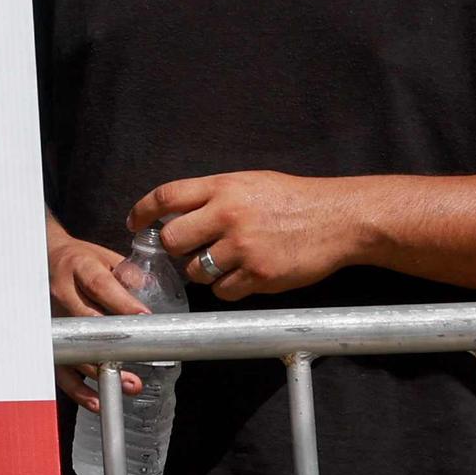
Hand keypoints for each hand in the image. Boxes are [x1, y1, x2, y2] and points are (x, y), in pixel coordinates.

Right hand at [47, 223, 156, 408]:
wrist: (43, 258)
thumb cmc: (79, 261)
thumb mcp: (104, 258)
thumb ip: (128, 274)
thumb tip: (151, 291)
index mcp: (79, 268)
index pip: (100, 286)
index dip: (122, 303)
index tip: (144, 318)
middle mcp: (60, 293)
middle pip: (85, 322)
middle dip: (113, 344)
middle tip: (140, 358)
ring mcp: (51, 318)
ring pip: (73, 349)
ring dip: (100, 371)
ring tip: (128, 384)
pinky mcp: (48, 339)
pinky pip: (60, 368)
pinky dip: (77, 389)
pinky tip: (96, 401)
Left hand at [132, 170, 368, 303]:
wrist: (341, 218)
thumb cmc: (294, 200)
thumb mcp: (249, 183)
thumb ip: (212, 196)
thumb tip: (175, 212)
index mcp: (222, 187)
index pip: (165, 197)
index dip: (142, 212)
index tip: (134, 225)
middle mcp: (227, 215)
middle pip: (171, 239)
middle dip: (174, 248)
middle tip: (188, 250)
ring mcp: (242, 247)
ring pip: (194, 270)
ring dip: (202, 271)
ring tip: (224, 262)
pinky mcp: (259, 274)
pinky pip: (222, 291)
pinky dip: (227, 288)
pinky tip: (244, 276)